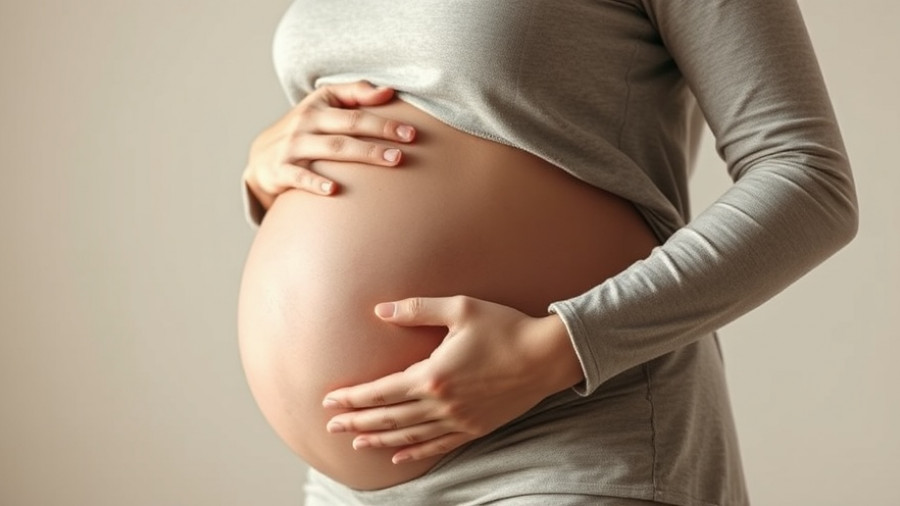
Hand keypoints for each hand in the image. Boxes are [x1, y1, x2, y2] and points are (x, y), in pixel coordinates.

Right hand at [242, 81, 416, 210]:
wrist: (260, 157)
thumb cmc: (304, 129)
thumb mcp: (322, 104)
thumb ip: (354, 93)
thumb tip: (388, 91)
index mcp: (318, 106)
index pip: (356, 112)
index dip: (384, 121)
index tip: (411, 132)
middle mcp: (305, 124)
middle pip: (348, 129)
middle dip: (379, 136)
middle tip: (406, 150)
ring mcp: (292, 147)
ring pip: (332, 149)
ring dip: (362, 154)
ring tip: (390, 161)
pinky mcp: (280, 171)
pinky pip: (299, 177)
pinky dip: (315, 183)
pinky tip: (334, 190)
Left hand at [322, 296, 583, 463]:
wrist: (547, 356)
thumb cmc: (504, 326)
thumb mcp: (460, 308)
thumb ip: (416, 309)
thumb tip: (379, 310)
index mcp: (433, 375)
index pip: (381, 391)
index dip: (352, 397)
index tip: (329, 401)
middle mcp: (442, 404)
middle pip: (389, 417)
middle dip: (357, 421)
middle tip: (331, 427)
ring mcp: (459, 420)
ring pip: (410, 435)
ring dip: (380, 438)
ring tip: (357, 441)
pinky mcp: (476, 427)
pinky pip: (438, 445)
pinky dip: (415, 452)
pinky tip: (399, 455)